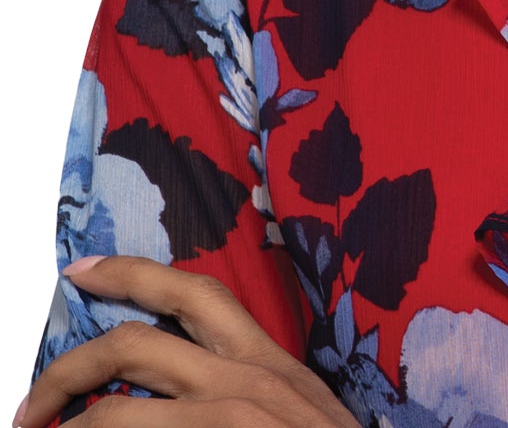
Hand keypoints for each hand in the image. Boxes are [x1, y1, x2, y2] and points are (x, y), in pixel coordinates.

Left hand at [16, 256, 357, 426]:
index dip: (130, 274)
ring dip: (71, 425)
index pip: (194, 294)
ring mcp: (229, 418)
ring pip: (118, 410)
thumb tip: (187, 390)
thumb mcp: (299, 412)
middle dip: (69, 367)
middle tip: (34, 402)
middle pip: (136, 344)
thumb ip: (252, 390)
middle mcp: (246, 379)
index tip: (83, 269)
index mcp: (267, 360)